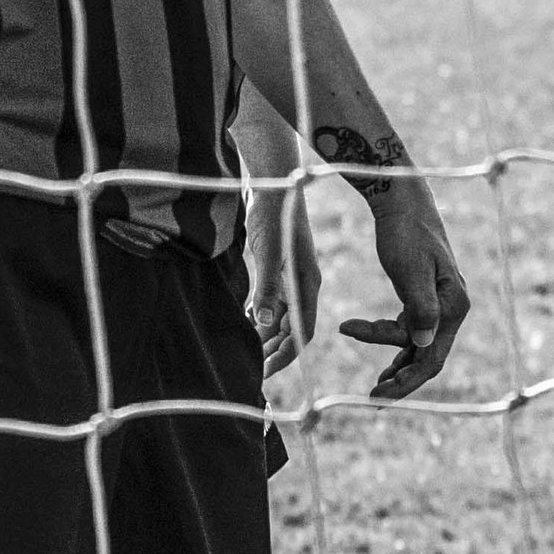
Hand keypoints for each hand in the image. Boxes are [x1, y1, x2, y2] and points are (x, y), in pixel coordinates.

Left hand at [247, 178, 321, 377]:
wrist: (272, 182)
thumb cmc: (273, 214)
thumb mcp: (268, 252)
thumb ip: (268, 287)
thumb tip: (265, 324)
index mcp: (307, 284)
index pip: (301, 332)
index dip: (285, 355)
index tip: (264, 372)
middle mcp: (302, 285)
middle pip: (292, 329)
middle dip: (274, 351)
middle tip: (250, 370)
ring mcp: (290, 277)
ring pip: (280, 317)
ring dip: (266, 336)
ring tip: (246, 352)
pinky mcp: (277, 268)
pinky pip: (272, 302)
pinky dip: (261, 316)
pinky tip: (247, 322)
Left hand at [340, 170, 469, 398]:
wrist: (402, 202)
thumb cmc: (406, 232)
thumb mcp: (410, 269)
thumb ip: (420, 307)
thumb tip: (424, 343)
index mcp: (454, 305)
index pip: (431, 356)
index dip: (405, 378)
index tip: (375, 389)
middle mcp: (452, 309)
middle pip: (429, 358)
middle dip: (402, 381)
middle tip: (373, 398)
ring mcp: (440, 305)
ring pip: (420, 348)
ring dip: (398, 366)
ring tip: (375, 387)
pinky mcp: (424, 299)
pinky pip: (411, 333)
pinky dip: (393, 345)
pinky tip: (382, 360)